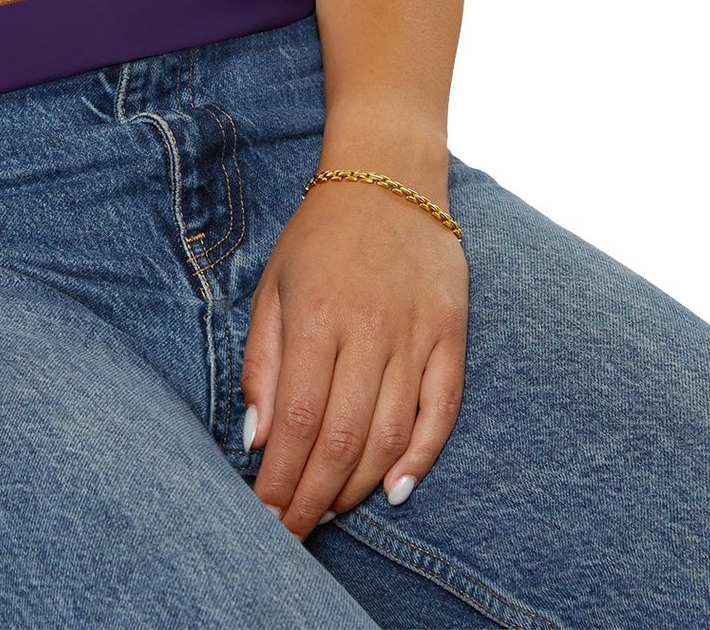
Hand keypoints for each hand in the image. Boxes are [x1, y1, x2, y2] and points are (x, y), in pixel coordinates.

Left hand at [240, 173, 468, 536]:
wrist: (388, 178)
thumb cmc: (319, 236)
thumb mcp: (273, 286)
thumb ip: (263, 362)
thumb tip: (257, 437)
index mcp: (316, 316)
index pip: (298, 419)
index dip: (282, 477)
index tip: (265, 514)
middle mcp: (369, 330)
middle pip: (342, 438)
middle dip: (314, 496)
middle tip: (294, 532)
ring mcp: (415, 334)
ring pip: (390, 434)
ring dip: (358, 485)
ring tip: (331, 511)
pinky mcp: (451, 335)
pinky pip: (441, 410)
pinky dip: (421, 457)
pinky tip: (395, 489)